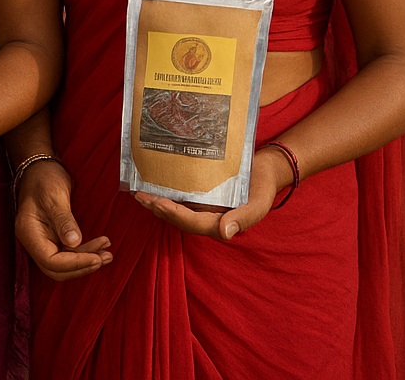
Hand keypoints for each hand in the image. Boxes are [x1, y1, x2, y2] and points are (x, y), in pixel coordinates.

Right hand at [15, 158, 110, 280]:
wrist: (41, 168)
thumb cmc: (45, 178)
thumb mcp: (55, 195)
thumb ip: (64, 220)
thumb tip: (74, 243)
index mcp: (29, 232)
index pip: (50, 261)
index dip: (74, 264)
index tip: (96, 257)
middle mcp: (33, 240)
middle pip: (56, 269)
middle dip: (82, 266)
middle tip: (104, 257)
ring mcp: (42, 240)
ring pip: (64, 264)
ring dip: (86, 261)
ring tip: (108, 253)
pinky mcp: (53, 238)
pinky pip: (68, 254)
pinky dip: (85, 253)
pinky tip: (100, 245)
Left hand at [132, 144, 292, 240]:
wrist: (265, 169)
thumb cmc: (262, 187)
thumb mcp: (258, 204)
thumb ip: (243, 218)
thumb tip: (224, 234)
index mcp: (220, 223)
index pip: (192, 222)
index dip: (174, 214)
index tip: (158, 202)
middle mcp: (208, 217)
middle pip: (179, 218)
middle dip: (159, 209)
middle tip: (140, 197)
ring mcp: (203, 207)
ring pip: (177, 209)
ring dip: (157, 203)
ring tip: (139, 193)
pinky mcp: (201, 195)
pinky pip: (181, 197)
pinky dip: (166, 192)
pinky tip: (152, 183)